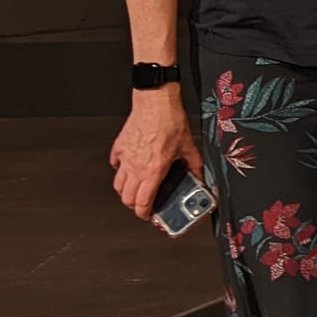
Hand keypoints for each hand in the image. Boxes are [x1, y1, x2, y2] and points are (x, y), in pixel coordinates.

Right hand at [109, 89, 204, 219]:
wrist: (156, 101)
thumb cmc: (170, 121)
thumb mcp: (189, 146)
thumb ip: (195, 165)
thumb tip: (201, 176)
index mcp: (153, 171)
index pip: (142, 203)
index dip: (145, 214)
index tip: (149, 215)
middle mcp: (136, 167)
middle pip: (126, 199)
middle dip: (135, 206)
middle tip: (144, 204)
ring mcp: (125, 158)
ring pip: (118, 185)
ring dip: (126, 191)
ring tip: (137, 189)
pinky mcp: (119, 147)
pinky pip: (115, 165)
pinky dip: (121, 171)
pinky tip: (131, 167)